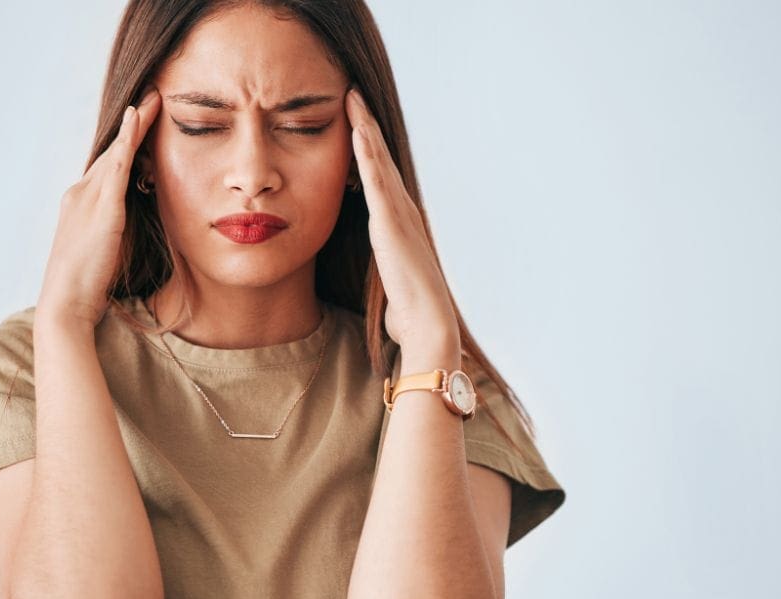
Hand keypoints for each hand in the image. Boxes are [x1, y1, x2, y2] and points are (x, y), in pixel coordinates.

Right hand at [37, 86, 161, 327]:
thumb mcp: (106, 254)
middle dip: (132, 126)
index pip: (107, 168)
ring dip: (135, 123)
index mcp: (79, 207)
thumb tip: (137, 226)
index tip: (142, 123)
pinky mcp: (102, 209)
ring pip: (115, 152)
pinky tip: (138, 118)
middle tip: (154, 97)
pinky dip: (127, 140)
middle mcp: (79, 195)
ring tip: (155, 98)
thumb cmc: (87, 289)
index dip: (124, 145)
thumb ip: (118, 234)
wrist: (65, 306)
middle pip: (110, 154)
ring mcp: (87, 199)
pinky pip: (117, 166)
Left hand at [343, 87, 458, 351]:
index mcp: (399, 224)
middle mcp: (402, 211)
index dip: (369, 150)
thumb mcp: (393, 284)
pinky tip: (357, 129)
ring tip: (352, 98)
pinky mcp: (389, 221)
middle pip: (380, 159)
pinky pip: (375, 178)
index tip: (355, 123)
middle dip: (367, 125)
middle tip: (353, 94)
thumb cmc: (409, 313)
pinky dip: (367, 151)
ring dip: (365, 127)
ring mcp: (398, 213)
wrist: (428, 323)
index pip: (380, 178)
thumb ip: (389, 275)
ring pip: (378, 160)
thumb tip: (389, 292)